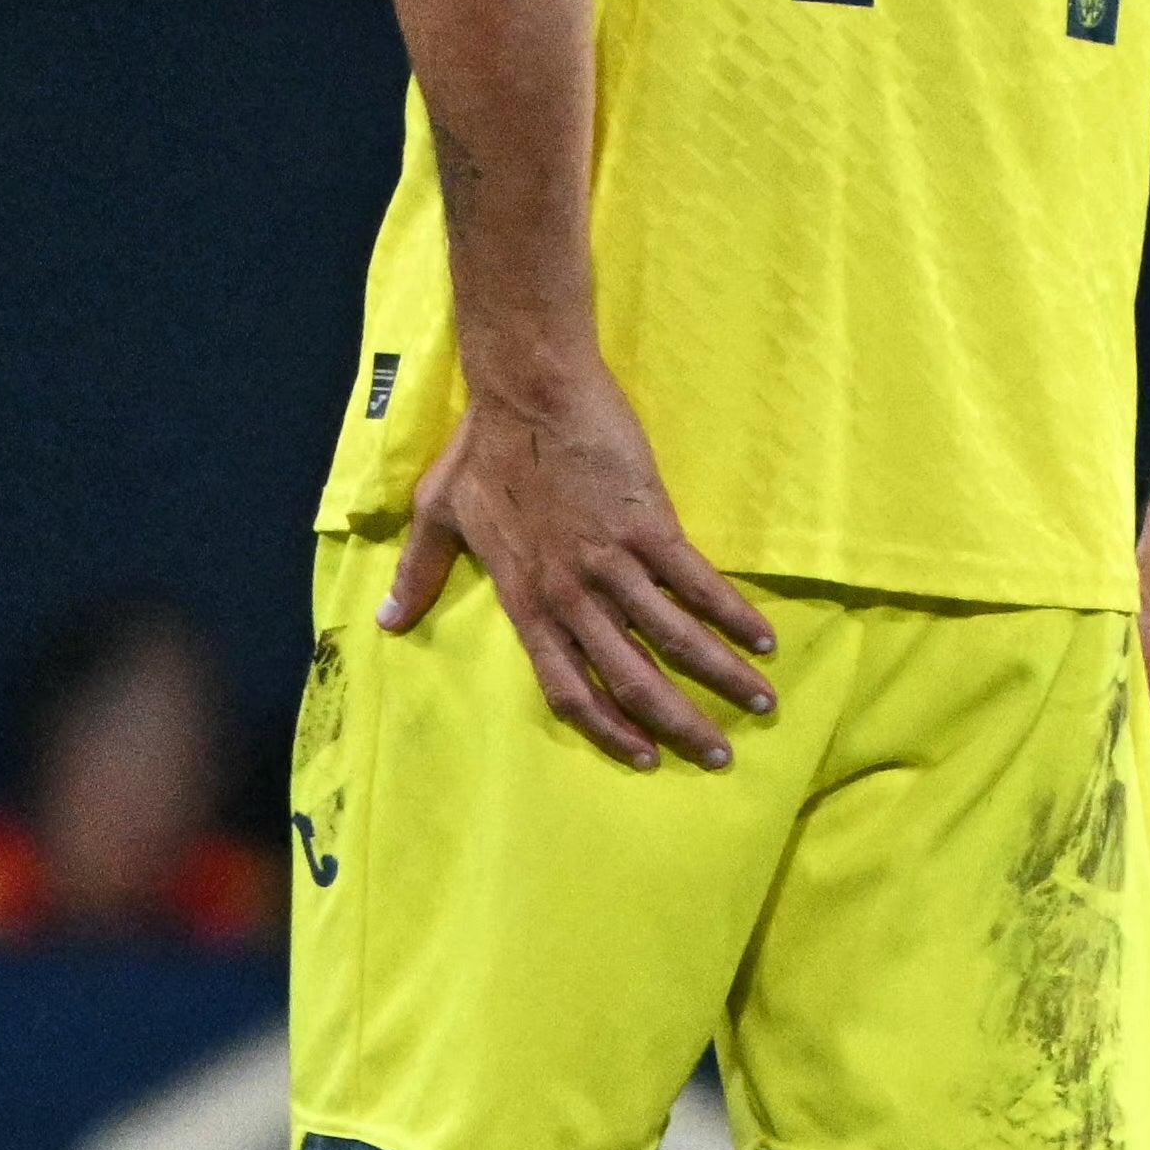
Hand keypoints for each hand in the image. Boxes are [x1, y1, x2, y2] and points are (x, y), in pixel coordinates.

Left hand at [388, 365, 774, 768]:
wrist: (527, 390)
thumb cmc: (481, 448)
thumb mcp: (437, 514)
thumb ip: (419, 574)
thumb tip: (385, 623)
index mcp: (525, 598)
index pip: (567, 686)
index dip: (606, 729)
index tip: (643, 758)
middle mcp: (569, 593)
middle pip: (630, 678)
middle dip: (679, 723)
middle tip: (719, 755)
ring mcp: (611, 561)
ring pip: (673, 639)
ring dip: (720, 675)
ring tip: (761, 702)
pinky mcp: (650, 526)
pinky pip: (698, 584)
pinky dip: (733, 615)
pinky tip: (763, 639)